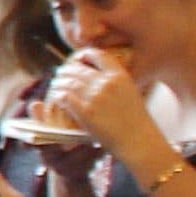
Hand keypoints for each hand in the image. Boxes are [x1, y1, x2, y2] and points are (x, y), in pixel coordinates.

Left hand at [42, 48, 158, 166]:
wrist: (139, 141)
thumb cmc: (136, 121)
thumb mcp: (131, 93)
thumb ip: (114, 82)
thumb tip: (94, 75)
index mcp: (120, 76)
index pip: (98, 54)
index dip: (84, 55)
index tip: (77, 60)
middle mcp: (107, 83)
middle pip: (77, 68)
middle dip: (65, 71)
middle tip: (60, 75)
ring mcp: (95, 96)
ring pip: (66, 81)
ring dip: (58, 83)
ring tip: (56, 87)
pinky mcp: (85, 110)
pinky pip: (63, 96)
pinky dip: (57, 96)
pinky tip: (57, 99)